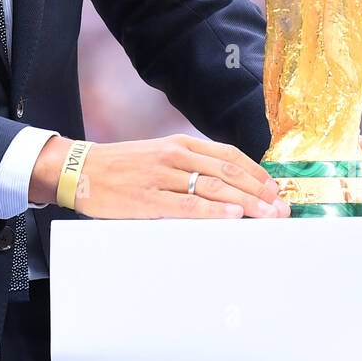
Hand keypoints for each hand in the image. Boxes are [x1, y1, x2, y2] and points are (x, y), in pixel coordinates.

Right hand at [32, 133, 286, 218]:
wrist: (80, 170)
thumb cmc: (120, 167)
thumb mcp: (157, 155)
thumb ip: (187, 166)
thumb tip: (223, 185)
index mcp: (179, 144)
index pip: (228, 156)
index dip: (255, 172)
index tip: (275, 189)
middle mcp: (174, 156)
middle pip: (227, 173)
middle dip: (259, 191)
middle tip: (281, 208)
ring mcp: (161, 176)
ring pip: (213, 188)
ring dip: (245, 203)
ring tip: (267, 215)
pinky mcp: (147, 198)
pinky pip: (186, 205)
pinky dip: (212, 210)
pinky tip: (232, 216)